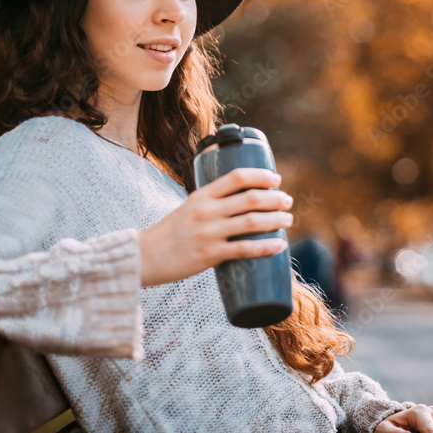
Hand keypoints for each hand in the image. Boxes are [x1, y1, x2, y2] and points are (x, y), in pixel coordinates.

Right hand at [137, 168, 292, 286]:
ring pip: (252, 222)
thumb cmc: (171, 232)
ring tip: (288, 220)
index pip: (237, 177)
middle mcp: (206, 210)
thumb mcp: (189, 208)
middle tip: (288, 202)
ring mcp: (209, 232)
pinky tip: (279, 245)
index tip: (276, 180)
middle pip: (250, 199)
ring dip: (276, 220)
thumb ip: (213, 203)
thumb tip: (243, 202)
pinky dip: (266, 247)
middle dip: (275, 199)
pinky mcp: (210, 254)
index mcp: (202, 195)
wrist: (145, 256)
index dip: (261, 176)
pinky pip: (244, 249)